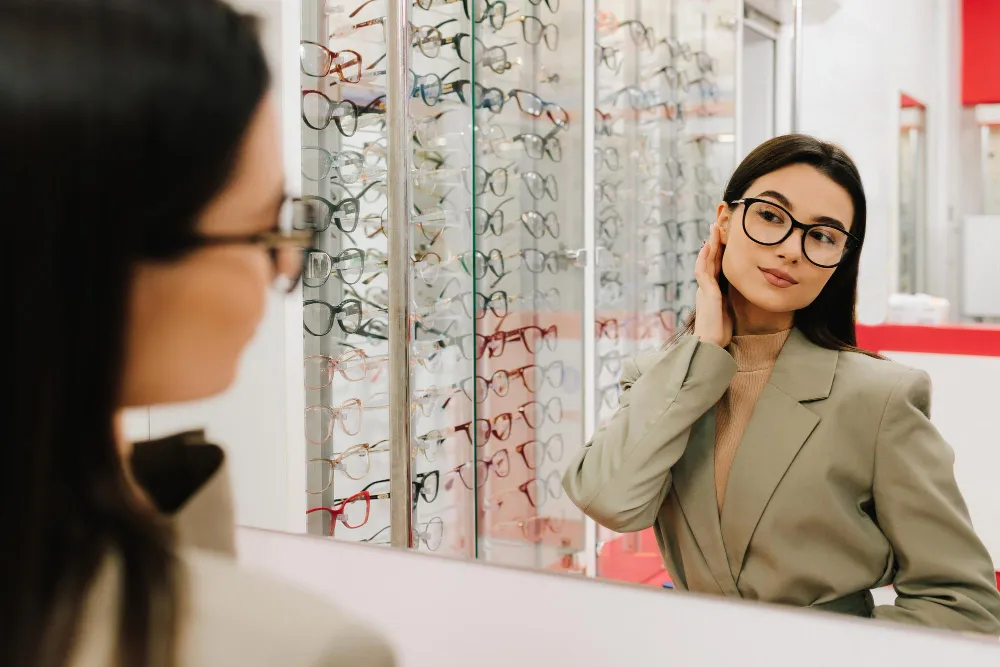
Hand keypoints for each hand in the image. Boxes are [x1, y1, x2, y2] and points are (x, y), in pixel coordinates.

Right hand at [693, 223, 732, 347]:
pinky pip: (703, 270)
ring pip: (706, 261)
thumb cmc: (719, 333)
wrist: (710, 344)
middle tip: (716, 227)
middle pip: (710, 261)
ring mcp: (704, 289)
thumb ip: (730, 302)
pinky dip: (705, 257)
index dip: (719, 254)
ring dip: (709, 245)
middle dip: (714, 243)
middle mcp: (706, 288)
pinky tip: (708, 246)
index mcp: (712, 292)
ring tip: (713, 229)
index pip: (716, 268)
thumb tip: (739, 295)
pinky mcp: (706, 292)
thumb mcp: (728, 313)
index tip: (723, 240)